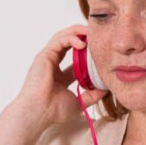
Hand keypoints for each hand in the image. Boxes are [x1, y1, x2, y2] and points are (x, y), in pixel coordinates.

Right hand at [0, 26, 107, 144]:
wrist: (39, 112)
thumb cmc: (53, 111)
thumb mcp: (78, 102)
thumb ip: (91, 96)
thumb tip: (106, 89)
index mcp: (58, 76)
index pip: (74, 59)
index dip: (87, 53)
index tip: (100, 51)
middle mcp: (52, 65)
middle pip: (68, 43)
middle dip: (82, 36)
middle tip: (97, 35)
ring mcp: (47, 59)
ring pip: (62, 37)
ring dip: (77, 32)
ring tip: (92, 32)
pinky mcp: (44, 56)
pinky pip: (59, 40)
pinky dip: (72, 38)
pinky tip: (83, 43)